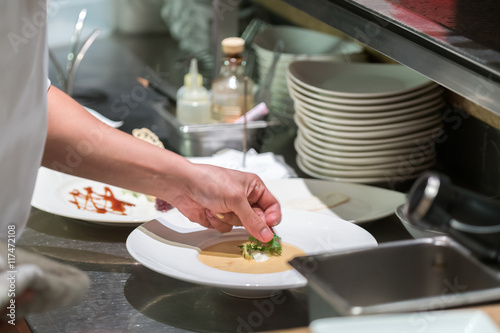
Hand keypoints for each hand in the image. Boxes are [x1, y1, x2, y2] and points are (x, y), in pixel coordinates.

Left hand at [162, 163, 280, 242]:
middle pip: (258, 220)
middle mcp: (245, 198)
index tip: (269, 227)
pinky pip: (227, 229)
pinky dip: (217, 222)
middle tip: (239, 215)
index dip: (272, 218)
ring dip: (228, 219)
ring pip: (241, 226)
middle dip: (246, 220)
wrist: (183, 186)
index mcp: (254, 187)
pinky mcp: (220, 217)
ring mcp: (232, 209)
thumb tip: (267, 234)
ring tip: (218, 207)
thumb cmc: (208, 181)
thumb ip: (253, 219)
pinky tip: (210, 211)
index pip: (272, 206)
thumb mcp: (236, 199)